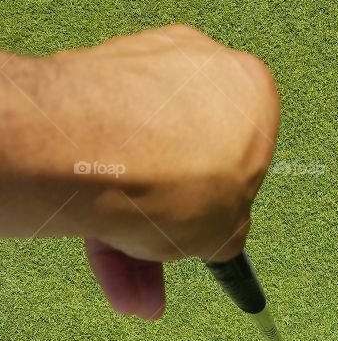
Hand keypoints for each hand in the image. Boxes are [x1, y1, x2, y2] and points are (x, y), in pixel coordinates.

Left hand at [0, 24, 279, 316]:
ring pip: (138, 157)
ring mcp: (138, 66)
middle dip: (169, 216)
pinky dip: (99, 200)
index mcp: (249, 88)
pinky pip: (101, 148)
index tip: (207, 226)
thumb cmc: (175, 180)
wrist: (91, 153)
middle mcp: (198, 63)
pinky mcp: (85, 77)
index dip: (224, 197)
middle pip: (185, 153)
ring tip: (124, 278)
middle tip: (161, 256)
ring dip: (130, 222)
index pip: (245, 151)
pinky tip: (100, 253)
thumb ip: (224, 228)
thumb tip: (214, 236)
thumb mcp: (224, 232)